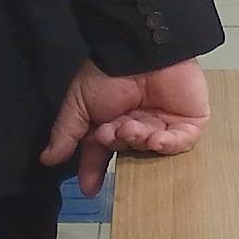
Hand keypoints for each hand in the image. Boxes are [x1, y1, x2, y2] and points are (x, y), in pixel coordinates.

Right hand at [39, 59, 210, 195]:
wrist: (141, 50)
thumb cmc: (108, 72)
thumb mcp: (78, 103)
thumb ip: (66, 133)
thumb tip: (48, 159)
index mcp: (111, 122)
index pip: (102, 153)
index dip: (95, 170)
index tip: (90, 188)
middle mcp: (138, 124)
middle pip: (127, 151)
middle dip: (116, 145)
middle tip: (108, 133)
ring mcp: (164, 122)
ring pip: (151, 148)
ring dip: (138, 141)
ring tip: (128, 126)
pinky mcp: (190, 119)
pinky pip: (182, 142)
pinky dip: (168, 144)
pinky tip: (155, 138)